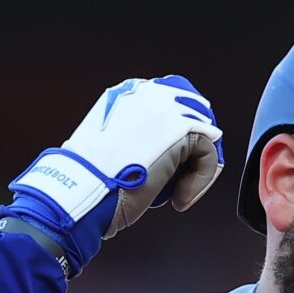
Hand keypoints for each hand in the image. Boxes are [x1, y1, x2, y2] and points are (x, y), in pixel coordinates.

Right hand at [1, 76, 223, 271]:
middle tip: (185, 178)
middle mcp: (147, 93)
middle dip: (196, 147)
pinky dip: (200, 181)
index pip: (173, 102)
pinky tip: (178, 198)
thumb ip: (138, 138)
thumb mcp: (113, 147)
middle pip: (196, 111)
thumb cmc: (92, 181)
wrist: (84, 192)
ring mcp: (165, 108)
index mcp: (126, 94)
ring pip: (205, 134)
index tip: (176, 165)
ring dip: (197, 167)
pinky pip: (209, 154)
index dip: (181, 135)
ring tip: (179, 191)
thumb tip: (166, 152)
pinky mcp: (180, 130)